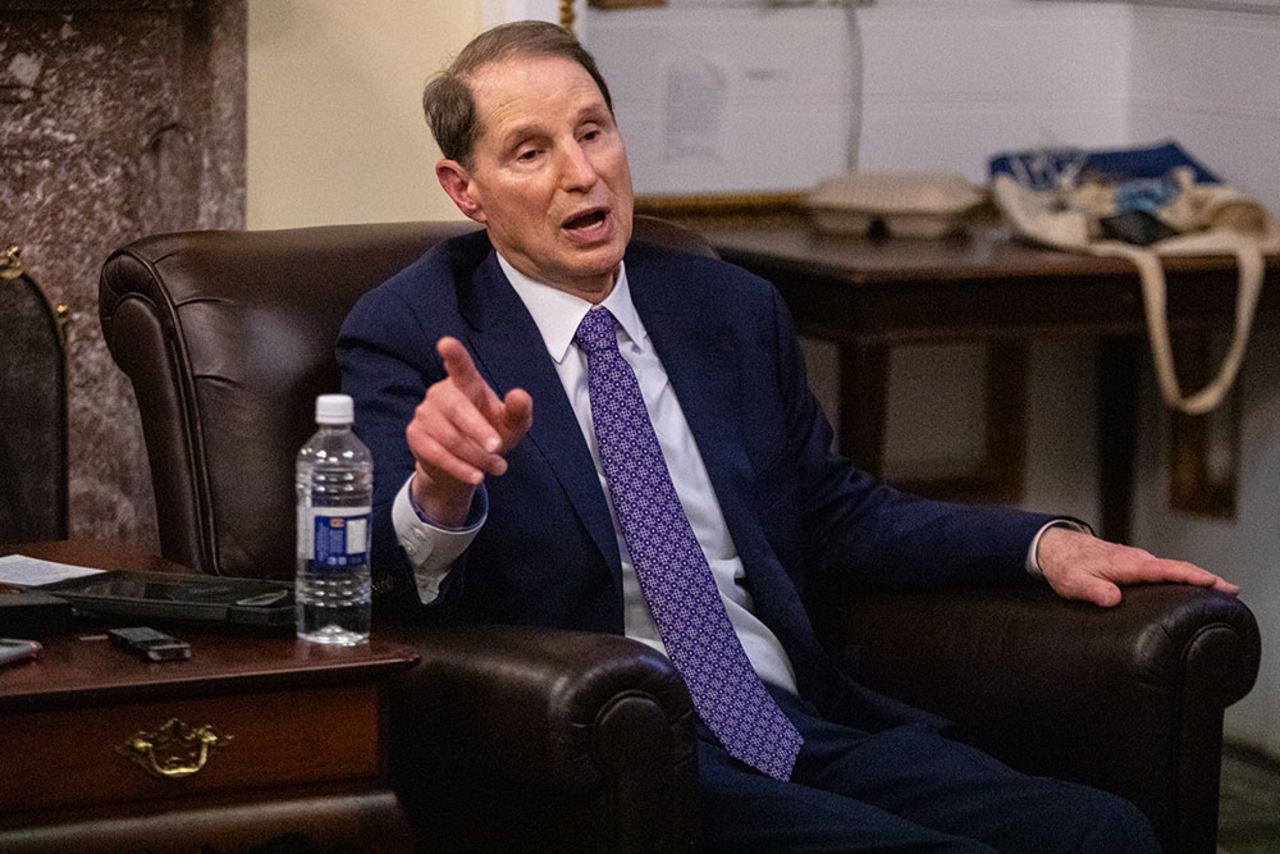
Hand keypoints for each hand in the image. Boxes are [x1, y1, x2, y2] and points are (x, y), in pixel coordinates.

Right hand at [406, 337, 532, 525]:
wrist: (465, 464)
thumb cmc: (490, 433)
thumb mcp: (512, 424)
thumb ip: (518, 410)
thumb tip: (520, 395)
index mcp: (467, 383)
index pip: (460, 366)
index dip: (454, 355)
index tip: (446, 343)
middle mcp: (442, 393)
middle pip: (457, 407)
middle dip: (478, 430)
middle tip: (498, 447)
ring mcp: (425, 413)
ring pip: (449, 437)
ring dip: (476, 456)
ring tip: (498, 467)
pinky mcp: (415, 435)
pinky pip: (437, 453)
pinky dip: (460, 468)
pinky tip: (476, 475)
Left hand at [1036, 526, 1239, 606]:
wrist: (1053, 547)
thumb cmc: (1064, 567)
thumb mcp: (1073, 583)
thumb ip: (1093, 590)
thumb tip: (1113, 599)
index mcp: (1128, 564)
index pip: (1167, 570)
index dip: (1193, 577)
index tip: (1217, 584)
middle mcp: (1136, 559)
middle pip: (1177, 568)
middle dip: (1205, 578)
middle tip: (1233, 591)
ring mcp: (1135, 559)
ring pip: (1170, 568)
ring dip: (1194, 577)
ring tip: (1219, 591)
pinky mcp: (1131, 563)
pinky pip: (1160, 570)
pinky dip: (1178, 576)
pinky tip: (1186, 587)